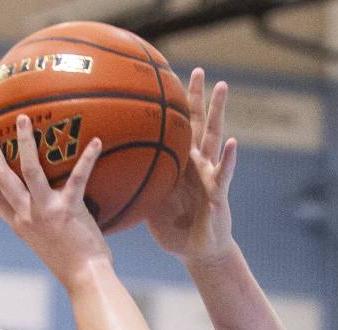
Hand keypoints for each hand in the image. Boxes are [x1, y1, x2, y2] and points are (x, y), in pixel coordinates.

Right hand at [0, 115, 111, 288]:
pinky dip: (88, 158)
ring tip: (22, 119)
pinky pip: (78, 177)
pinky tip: (97, 142)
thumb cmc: (71, 265)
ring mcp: (46, 212)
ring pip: (29, 170)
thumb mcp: (47, 244)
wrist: (84, 278)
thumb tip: (51, 212)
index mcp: (21, 225)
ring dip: (25, 142)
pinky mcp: (68, 209)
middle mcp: (28, 216)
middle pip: (3, 179)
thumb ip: (43, 226)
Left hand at [146, 69, 236, 265]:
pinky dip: (228, 158)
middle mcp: (196, 165)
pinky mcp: (218, 194)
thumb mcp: (149, 207)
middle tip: (194, 70)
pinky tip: (232, 142)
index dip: (171, 110)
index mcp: (179, 166)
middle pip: (196, 124)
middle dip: (195, 98)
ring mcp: (209, 176)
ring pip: (214, 138)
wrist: (196, 251)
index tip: (162, 82)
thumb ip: (135, 192)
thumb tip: (105, 187)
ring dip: (218, 111)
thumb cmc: (174, 229)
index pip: (174, 132)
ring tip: (222, 86)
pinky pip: (223, 174)